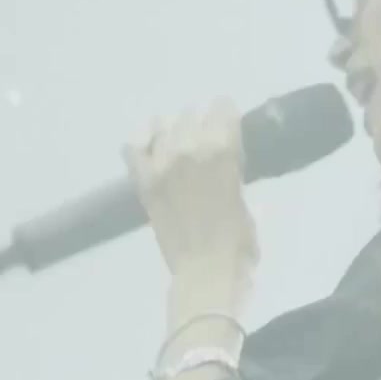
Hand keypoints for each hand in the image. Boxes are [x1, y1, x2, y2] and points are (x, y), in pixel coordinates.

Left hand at [122, 98, 258, 288]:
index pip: (222, 106)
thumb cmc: (239, 242)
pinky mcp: (143, 180)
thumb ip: (232, 168)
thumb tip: (224, 155)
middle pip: (191, 113)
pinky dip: (142, 140)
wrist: (206, 273)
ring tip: (179, 148)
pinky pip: (133, 145)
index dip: (226, 117)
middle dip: (200, 124)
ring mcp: (161, 163)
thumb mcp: (247, 196)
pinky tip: (152, 146)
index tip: (228, 129)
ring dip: (173, 132)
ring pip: (164, 124)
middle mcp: (189, 147)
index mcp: (223, 149)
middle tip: (204, 144)